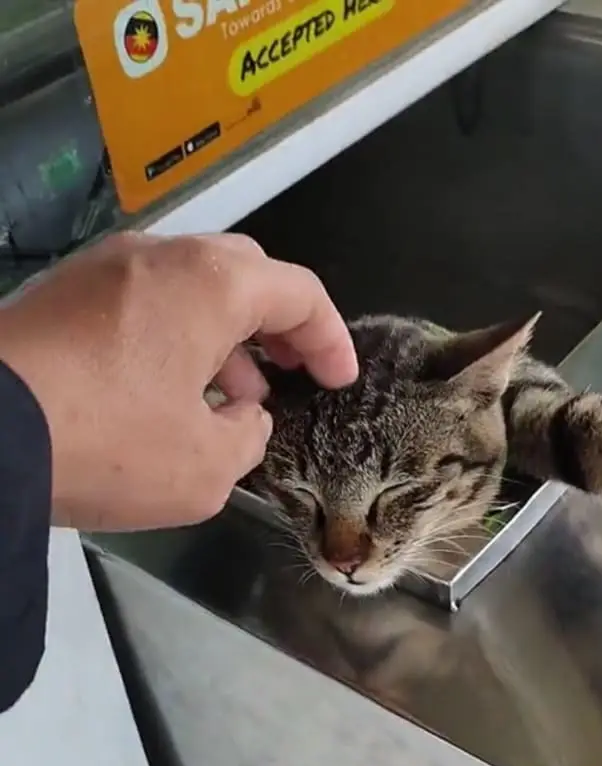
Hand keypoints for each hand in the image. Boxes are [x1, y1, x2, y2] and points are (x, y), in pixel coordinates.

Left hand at [0, 231, 357, 530]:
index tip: (338, 380)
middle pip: (242, 273)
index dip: (329, 340)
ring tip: (222, 401)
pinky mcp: (61, 293)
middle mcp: (160, 257)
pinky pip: (138, 303)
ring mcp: (103, 268)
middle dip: (273, 326)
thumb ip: (247, 439)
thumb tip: (242, 418)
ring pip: (185, 287)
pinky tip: (161, 394)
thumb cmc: (106, 444)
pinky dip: (168, 338)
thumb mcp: (206, 469)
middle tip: (285, 374)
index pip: (298, 294)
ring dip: (218, 337)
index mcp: (212, 284)